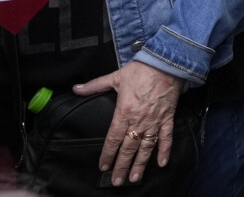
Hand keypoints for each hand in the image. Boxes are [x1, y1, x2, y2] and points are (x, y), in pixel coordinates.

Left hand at [76, 59, 181, 184]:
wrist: (166, 62)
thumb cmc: (141, 70)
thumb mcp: (115, 77)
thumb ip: (95, 85)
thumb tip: (76, 88)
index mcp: (124, 112)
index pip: (113, 139)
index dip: (107, 154)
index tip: (103, 166)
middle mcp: (139, 121)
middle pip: (128, 148)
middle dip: (121, 166)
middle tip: (116, 181)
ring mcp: (154, 121)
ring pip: (146, 148)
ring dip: (140, 164)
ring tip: (134, 178)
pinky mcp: (167, 118)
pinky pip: (166, 138)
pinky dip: (165, 151)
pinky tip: (161, 163)